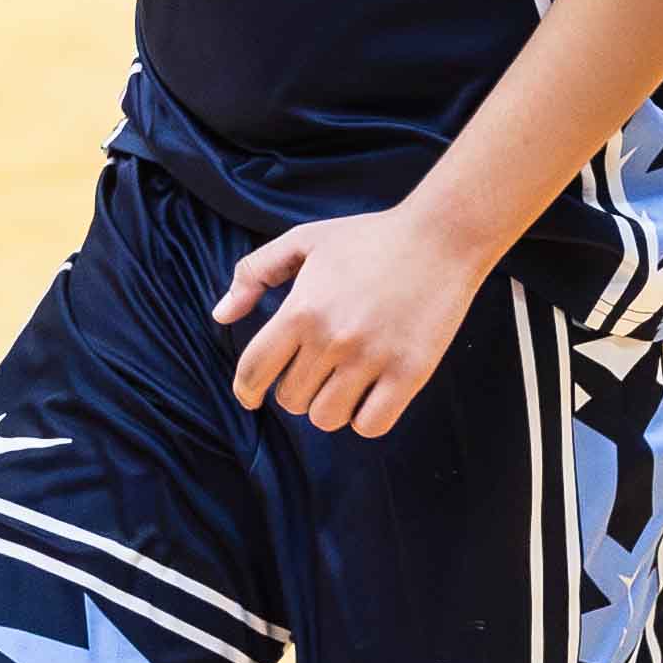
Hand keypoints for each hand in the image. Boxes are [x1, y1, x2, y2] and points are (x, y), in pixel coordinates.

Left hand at [215, 202, 489, 436]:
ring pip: (326, 418)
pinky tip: (369, 396)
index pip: (254, 370)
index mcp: (301, 309)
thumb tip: (220, 315)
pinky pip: (370, 426)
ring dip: (328, 406)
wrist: (442, 237)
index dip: (245, 390)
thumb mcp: (305, 240)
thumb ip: (254, 273)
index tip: (250, 396)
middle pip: (290, 400)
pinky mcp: (409, 373)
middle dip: (295, 390)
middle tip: (315, 370)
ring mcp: (372, 359)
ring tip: (342, 383)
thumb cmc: (369, 237)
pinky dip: (363, 419)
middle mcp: (332, 339)